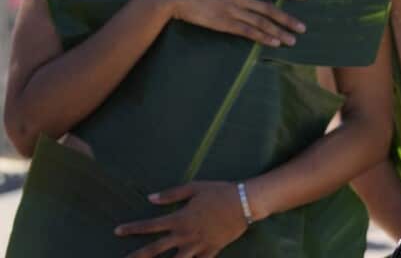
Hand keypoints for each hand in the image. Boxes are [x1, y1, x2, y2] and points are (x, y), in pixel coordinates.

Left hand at [117, 181, 248, 257]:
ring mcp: (197, 246)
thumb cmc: (219, 192)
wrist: (244, 203)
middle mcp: (185, 235)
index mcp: (179, 219)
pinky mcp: (211, 251)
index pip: (149, 226)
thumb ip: (171, 194)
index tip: (117, 231)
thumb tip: (150, 198)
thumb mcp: (195, 187)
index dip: (132, 229)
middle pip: (155, 250)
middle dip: (138, 257)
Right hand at [154, 0, 306, 46]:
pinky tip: (273, 43)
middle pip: (270, 9)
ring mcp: (232, 12)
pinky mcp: (223, 24)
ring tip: (292, 40)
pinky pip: (247, 32)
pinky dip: (261, 37)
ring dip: (278, 32)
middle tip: (303, 28)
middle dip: (288, 19)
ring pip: (261, 23)